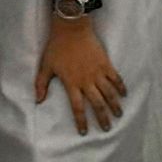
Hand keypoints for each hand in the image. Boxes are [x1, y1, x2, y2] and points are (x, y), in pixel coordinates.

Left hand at [35, 17, 125, 134]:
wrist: (71, 29)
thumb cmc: (56, 47)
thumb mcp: (46, 66)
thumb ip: (41, 84)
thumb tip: (37, 100)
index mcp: (71, 83)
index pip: (77, 107)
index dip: (81, 121)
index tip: (84, 132)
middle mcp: (86, 81)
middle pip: (97, 104)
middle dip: (102, 118)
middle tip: (107, 128)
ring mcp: (98, 73)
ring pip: (109, 94)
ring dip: (115, 106)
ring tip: (118, 115)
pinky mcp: (106, 64)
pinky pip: (116, 79)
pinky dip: (121, 87)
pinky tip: (124, 95)